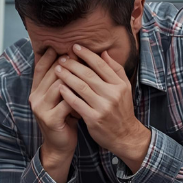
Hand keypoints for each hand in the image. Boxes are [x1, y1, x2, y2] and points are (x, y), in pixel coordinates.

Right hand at [29, 49, 78, 182]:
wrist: (60, 145)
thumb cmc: (64, 118)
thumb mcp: (61, 97)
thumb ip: (63, 80)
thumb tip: (72, 57)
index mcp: (36, 90)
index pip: (41, 66)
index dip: (53, 54)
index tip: (69, 45)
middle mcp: (35, 97)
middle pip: (52, 73)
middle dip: (69, 63)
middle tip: (83, 54)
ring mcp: (41, 108)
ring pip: (60, 85)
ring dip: (76, 77)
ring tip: (90, 71)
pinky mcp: (50, 119)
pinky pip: (67, 102)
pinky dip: (80, 96)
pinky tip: (91, 93)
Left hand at [56, 45, 151, 172]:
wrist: (125, 136)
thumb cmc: (122, 110)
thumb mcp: (125, 88)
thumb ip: (116, 70)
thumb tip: (104, 53)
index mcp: (119, 85)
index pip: (101, 65)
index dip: (86, 54)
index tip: (74, 47)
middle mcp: (112, 94)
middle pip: (88, 74)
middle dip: (73, 64)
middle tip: (62, 58)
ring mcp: (103, 107)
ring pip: (81, 87)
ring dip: (67, 76)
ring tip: (57, 69)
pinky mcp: (94, 119)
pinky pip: (77, 103)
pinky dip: (67, 94)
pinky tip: (59, 87)